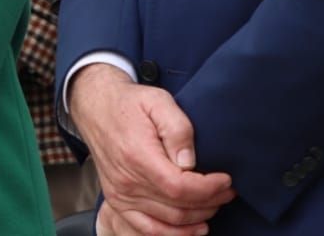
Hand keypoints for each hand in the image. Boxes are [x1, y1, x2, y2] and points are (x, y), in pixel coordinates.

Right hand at [68, 64, 234, 235]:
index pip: (180, 187)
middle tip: (227, 190)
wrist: (96, 107)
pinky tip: (193, 228)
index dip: (209, 189)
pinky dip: (173, 234)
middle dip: (210, 202)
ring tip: (216, 203)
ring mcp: (121, 195)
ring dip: (198, 217)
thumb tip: (189, 161)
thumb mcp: (158, 101)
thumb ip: (177, 128)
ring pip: (169, 221)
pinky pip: (148, 229)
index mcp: (138, 157)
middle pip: (178, 208)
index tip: (226, 180)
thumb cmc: (129, 104)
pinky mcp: (118, 201)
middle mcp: (127, 182)